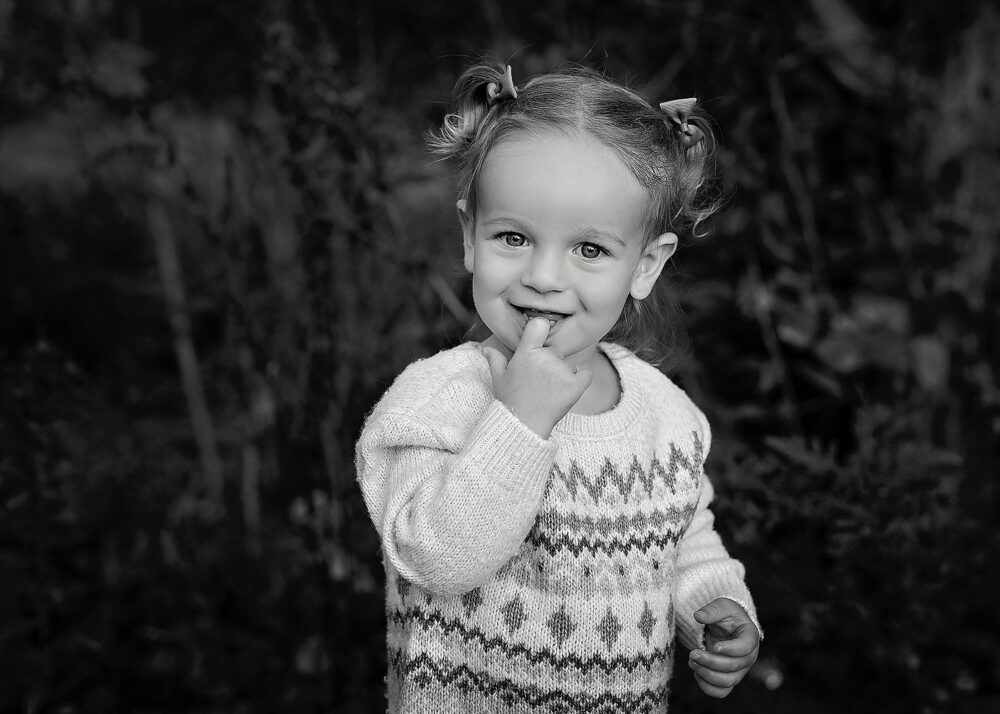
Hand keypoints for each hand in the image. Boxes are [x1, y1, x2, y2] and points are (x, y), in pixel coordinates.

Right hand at [481, 318, 592, 438]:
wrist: (524, 424)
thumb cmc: (510, 400)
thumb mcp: (499, 378)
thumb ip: (495, 359)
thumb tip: (484, 349)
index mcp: (526, 353)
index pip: (539, 325)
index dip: (541, 329)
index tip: (540, 338)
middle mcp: (545, 358)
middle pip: (555, 350)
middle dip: (550, 362)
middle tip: (540, 380)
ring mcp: (562, 371)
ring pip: (569, 364)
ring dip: (564, 373)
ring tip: (550, 390)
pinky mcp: (576, 385)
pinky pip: (586, 375)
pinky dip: (581, 380)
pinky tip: (570, 388)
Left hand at [688, 597, 760, 698]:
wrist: (726, 626)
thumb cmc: (726, 615)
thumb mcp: (721, 606)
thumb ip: (712, 610)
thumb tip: (699, 616)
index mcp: (750, 636)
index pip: (746, 647)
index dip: (731, 649)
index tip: (714, 646)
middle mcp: (749, 656)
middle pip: (734, 667)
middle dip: (711, 661)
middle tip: (692, 653)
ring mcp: (740, 670)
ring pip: (727, 681)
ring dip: (707, 674)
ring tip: (692, 661)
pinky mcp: (730, 678)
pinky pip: (721, 692)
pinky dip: (707, 687)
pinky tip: (696, 672)